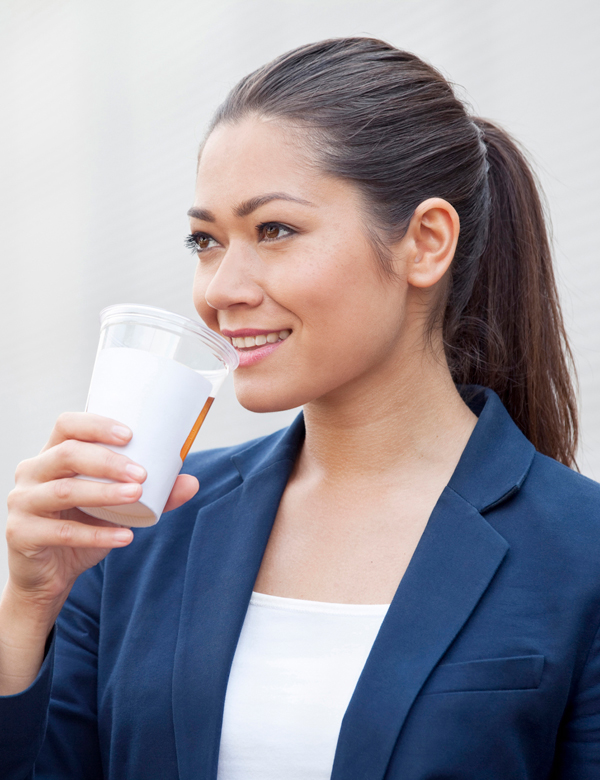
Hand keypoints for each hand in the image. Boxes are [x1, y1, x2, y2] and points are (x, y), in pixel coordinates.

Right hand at [5, 412, 198, 614]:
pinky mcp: (21, 533)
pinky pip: (62, 532)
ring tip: (136, 495)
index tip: (130, 434)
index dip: (97, 425)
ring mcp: (22, 502)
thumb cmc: (82, 526)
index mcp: (52, 454)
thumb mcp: (115, 507)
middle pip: (67, 454)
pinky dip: (97, 535)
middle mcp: (33, 472)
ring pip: (64, 490)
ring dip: (104, 492)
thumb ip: (150, 494)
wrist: (49, 575)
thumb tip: (192, 483)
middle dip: (107, 461)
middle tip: (142, 473)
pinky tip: (124, 537)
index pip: (67, 425)